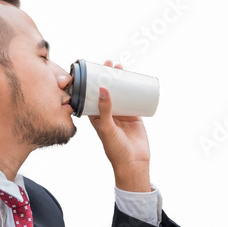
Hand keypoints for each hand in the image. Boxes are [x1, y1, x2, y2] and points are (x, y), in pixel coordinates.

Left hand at [88, 60, 151, 192]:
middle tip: (110, 63)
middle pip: (107, 91)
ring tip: (121, 67)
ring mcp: (121, 114)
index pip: (91, 96)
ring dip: (120, 80)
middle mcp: (108, 114)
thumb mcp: (107, 129)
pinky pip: (134, 100)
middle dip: (108, 77)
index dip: (92, 82)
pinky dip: (134, 90)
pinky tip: (135, 80)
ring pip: (120, 93)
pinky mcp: (134, 116)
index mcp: (96, 117)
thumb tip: (103, 89)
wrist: (134, 163)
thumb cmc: (115, 149)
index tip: (94, 69)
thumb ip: (105, 110)